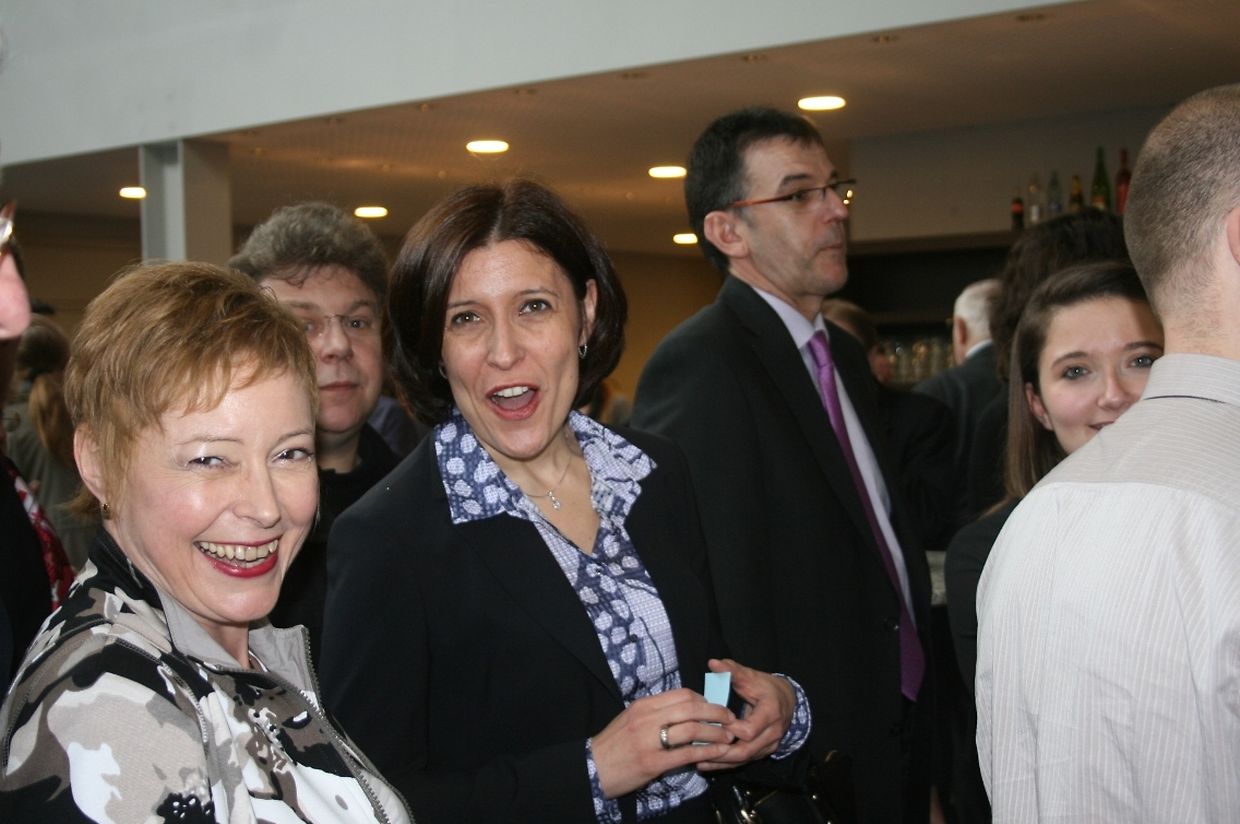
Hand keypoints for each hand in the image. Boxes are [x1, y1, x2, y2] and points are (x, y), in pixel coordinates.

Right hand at [592, 687, 734, 797]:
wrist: (593, 768)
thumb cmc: (614, 745)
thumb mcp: (631, 719)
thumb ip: (655, 713)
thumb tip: (684, 710)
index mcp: (643, 705)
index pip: (681, 694)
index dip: (704, 699)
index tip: (715, 707)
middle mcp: (647, 718)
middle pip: (691, 707)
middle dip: (716, 712)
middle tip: (730, 719)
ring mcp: (650, 740)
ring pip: (692, 728)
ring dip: (716, 731)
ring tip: (728, 736)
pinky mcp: (653, 762)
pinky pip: (687, 753)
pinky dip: (707, 751)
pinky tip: (718, 752)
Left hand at [696, 658, 794, 770]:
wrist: (787, 700)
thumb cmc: (766, 687)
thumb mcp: (751, 676)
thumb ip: (732, 670)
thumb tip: (713, 662)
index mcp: (770, 713)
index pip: (749, 730)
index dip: (730, 729)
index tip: (712, 723)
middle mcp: (772, 733)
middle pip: (746, 751)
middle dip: (722, 752)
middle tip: (698, 749)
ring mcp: (769, 745)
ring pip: (744, 759)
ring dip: (721, 761)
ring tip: (698, 761)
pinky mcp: (763, 752)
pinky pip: (744, 761)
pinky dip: (726, 764)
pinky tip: (707, 764)